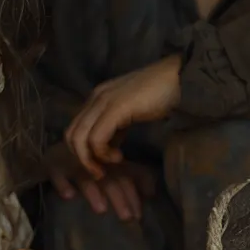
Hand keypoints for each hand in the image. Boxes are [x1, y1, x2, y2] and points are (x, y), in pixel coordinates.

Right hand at [47, 142, 155, 220]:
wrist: (56, 149)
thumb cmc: (92, 162)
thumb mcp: (115, 168)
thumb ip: (135, 177)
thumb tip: (152, 193)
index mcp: (108, 159)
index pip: (123, 175)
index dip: (131, 194)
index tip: (138, 216)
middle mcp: (92, 160)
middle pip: (106, 177)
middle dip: (117, 197)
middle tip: (126, 218)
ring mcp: (71, 161)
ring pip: (84, 176)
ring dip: (92, 191)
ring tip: (101, 209)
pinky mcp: (53, 165)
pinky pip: (57, 173)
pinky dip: (62, 183)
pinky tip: (69, 196)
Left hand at [65, 56, 181, 176]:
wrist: (178, 77)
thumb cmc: (160, 95)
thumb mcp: (130, 113)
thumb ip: (116, 127)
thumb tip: (109, 147)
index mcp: (97, 98)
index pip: (75, 128)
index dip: (82, 150)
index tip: (100, 164)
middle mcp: (95, 98)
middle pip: (71, 133)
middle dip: (82, 158)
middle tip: (101, 171)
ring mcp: (103, 101)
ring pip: (79, 137)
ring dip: (90, 159)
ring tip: (110, 166)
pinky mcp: (115, 108)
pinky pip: (96, 137)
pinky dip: (103, 153)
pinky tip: (119, 156)